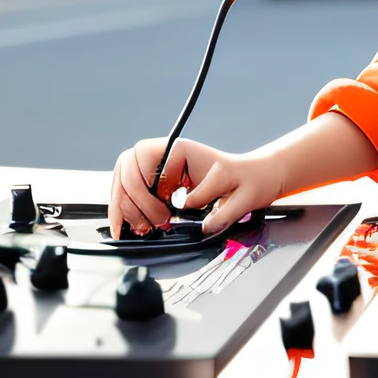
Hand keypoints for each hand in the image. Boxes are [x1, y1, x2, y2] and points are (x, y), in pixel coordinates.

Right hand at [107, 137, 286, 237]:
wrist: (254, 181)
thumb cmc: (248, 180)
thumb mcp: (243, 195)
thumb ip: (221, 208)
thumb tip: (187, 209)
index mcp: (181, 149)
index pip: (143, 157)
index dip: (147, 186)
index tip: (165, 210)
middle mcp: (165, 155)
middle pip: (127, 169)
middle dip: (134, 200)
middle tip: (156, 223)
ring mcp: (158, 169)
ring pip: (123, 181)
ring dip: (126, 207)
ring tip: (144, 228)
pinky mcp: (157, 184)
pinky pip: (129, 193)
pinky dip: (124, 210)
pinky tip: (126, 227)